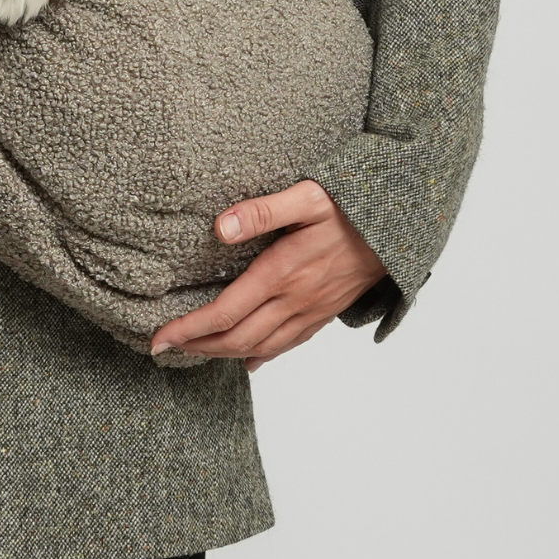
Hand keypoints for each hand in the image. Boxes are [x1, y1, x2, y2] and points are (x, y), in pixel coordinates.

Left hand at [150, 180, 387, 369]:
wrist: (400, 231)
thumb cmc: (351, 207)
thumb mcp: (308, 197)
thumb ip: (263, 211)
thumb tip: (220, 228)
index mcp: (283, 273)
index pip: (225, 312)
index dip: (188, 328)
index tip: (158, 338)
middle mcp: (294, 300)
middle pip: (237, 338)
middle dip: (197, 346)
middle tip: (166, 347)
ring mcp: (311, 311)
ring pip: (261, 346)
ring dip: (224, 353)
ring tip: (195, 351)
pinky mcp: (324, 313)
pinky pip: (289, 344)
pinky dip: (264, 355)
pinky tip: (250, 360)